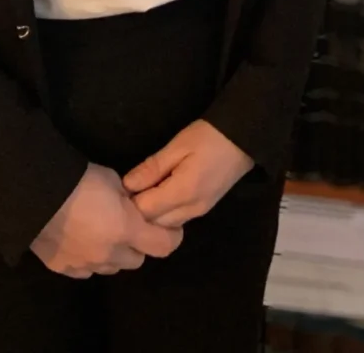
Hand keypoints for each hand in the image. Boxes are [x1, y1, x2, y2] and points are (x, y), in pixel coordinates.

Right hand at [31, 163, 183, 277]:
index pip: (164, 245)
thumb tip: (131, 204)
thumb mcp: (111, 178)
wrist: (32, 193)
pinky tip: (78, 240)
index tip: (169, 228)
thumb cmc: (76, 179)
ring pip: (111, 268)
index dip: (171, 236)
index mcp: (126, 229)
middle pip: (137, 260)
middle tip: (128, 225)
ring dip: (113, 253)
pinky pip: (86, 270)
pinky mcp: (64, 269)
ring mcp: (85, 265)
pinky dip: (89, 259)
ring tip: (99, 231)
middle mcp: (109, 254)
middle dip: (137, 244)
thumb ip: (127, 197)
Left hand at [123, 120, 254, 226]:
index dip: (130, 200)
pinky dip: (164, 212)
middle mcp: (191, 210)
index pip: (145, 211)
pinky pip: (176, 219)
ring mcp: (200, 212)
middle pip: (154, 223)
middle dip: (139, 209)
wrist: (243, 140)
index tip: (121, 186)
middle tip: (130, 188)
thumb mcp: (177, 147)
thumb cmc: (208, 138)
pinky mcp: (204, 209)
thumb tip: (127, 185)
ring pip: (165, 225)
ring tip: (144, 189)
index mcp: (183, 193)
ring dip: (152, 212)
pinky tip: (159, 193)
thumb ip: (152, 168)